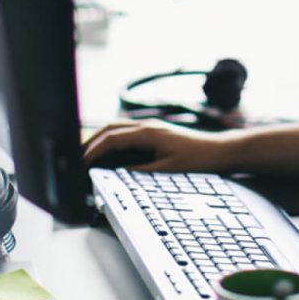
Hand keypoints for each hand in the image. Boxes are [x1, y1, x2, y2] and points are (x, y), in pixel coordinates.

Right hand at [84, 119, 237, 172]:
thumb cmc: (198, 160)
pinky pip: (126, 132)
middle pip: (109, 129)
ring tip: (88, 154)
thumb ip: (141, 170)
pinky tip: (110, 151)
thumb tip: (118, 174)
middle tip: (77, 157)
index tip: (82, 162)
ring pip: (116, 128)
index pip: (112, 139)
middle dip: (91, 142)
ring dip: (101, 140)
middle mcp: (146, 125)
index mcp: (147, 133)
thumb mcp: (168, 170)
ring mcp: (149, 126)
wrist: (221, 150)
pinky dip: (112, 140)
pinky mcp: (154, 132)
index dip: (94, 150)